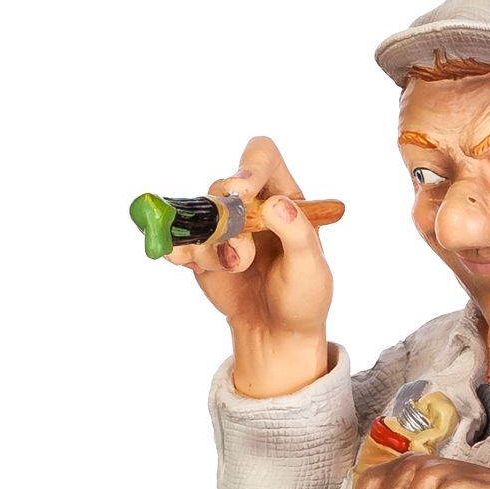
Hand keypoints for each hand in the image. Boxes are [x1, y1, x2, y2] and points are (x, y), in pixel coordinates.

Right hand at [166, 136, 331, 397]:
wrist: (276, 331)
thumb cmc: (303, 297)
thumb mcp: (310, 268)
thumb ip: (297, 234)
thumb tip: (274, 205)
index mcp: (283, 195)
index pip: (261, 157)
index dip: (248, 166)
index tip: (242, 191)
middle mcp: (250, 203)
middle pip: (223, 186)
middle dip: (227, 220)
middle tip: (242, 256)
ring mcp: (223, 225)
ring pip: (199, 215)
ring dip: (210, 245)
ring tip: (234, 270)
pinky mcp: (202, 249)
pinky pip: (179, 239)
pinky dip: (179, 250)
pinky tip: (189, 263)